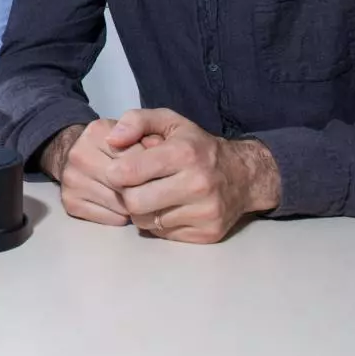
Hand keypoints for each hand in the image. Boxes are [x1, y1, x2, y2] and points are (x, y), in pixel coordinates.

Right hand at [43, 119, 155, 226]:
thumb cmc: (113, 144)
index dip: (153, 167)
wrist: (75, 153)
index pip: (136, 158)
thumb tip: (161, 152)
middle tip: (154, 189)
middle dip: (144, 189)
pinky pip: (111, 219)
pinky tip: (122, 206)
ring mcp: (72, 180)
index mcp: (96, 133)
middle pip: (127, 184)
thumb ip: (150, 137)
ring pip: (121, 205)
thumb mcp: (132, 131)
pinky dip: (122, 216)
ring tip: (139, 196)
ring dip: (135, 205)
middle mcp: (79, 155)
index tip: (160, 170)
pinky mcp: (69, 202)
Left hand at [104, 108, 281, 243]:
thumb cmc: (196, 146)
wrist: (242, 175)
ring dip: (142, 210)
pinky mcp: (208, 233)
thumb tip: (111, 139)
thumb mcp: (169, 121)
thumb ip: (136, 121)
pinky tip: (169, 207)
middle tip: (134, 185)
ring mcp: (205, 211)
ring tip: (153, 195)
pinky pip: (163, 234)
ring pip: (145, 222)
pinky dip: (159, 223)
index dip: (115, 172)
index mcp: (183, 153)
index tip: (119, 170)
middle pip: (134, 202)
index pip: (128, 172)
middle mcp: (198, 183)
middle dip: (126, 194)